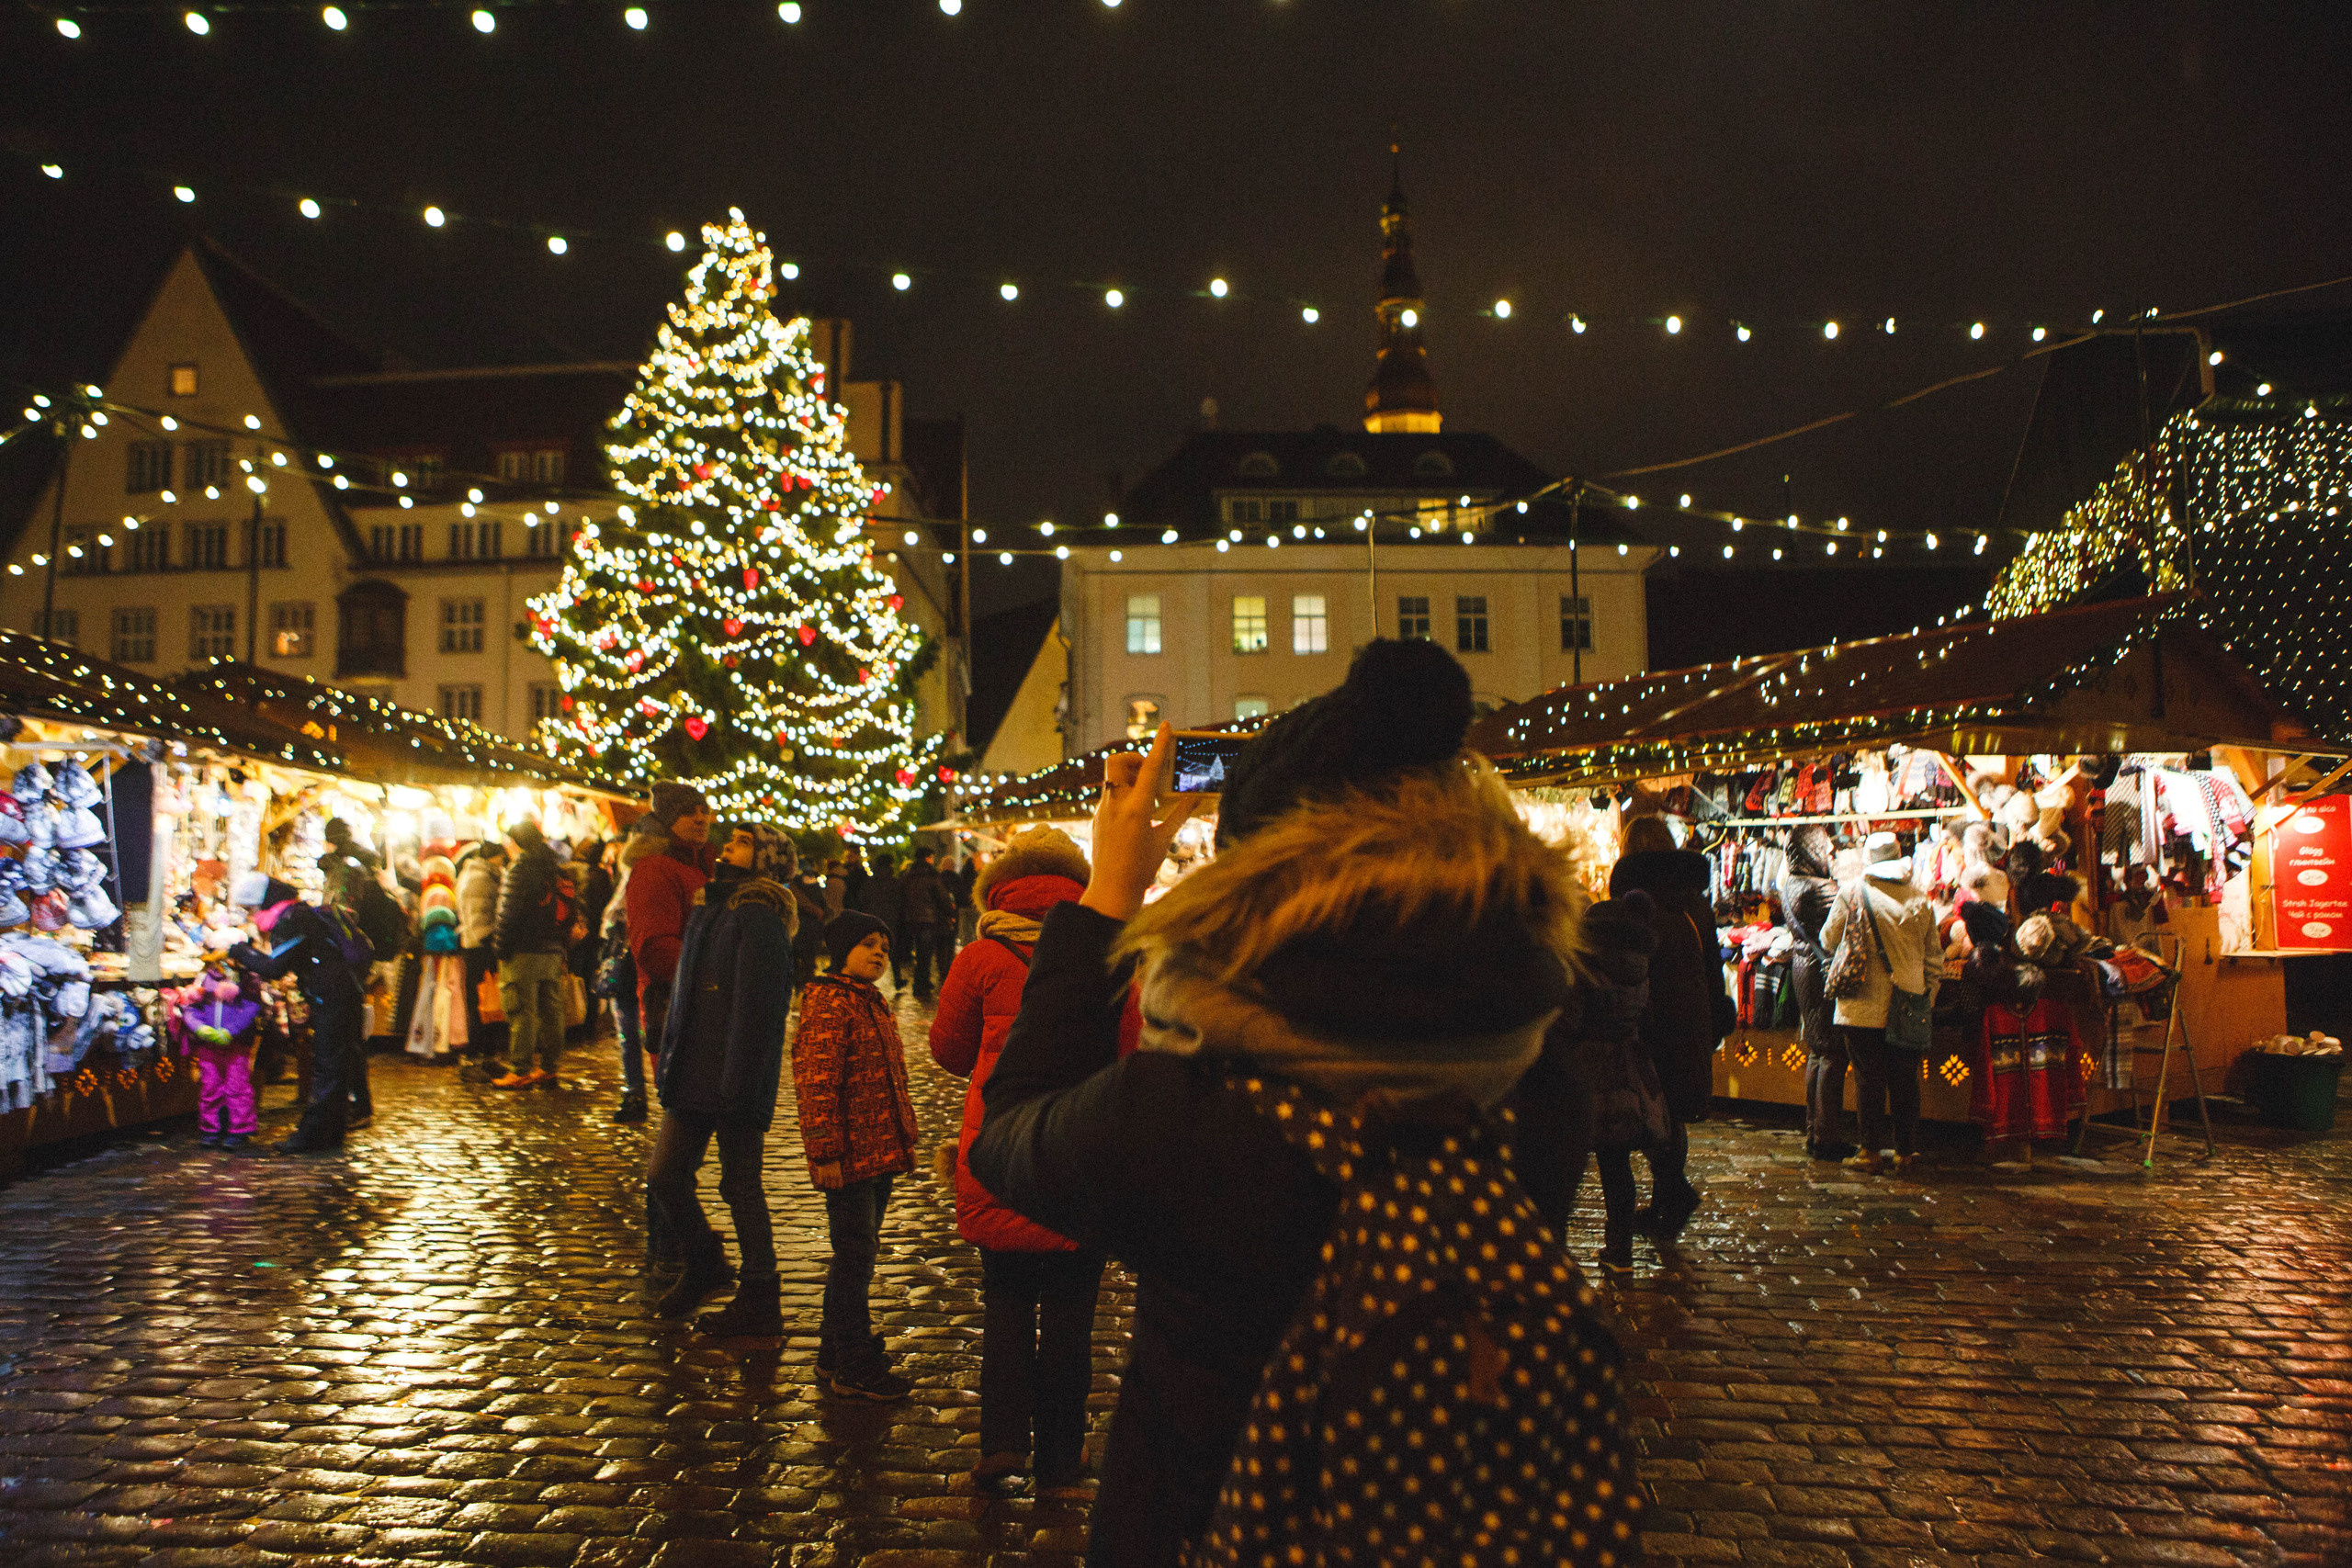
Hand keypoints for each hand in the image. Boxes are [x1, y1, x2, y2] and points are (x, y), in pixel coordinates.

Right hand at [810, 1160, 842, 1188]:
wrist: (827, 1156)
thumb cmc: (833, 1160)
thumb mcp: (838, 1167)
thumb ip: (838, 1174)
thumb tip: (838, 1180)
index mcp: (839, 1174)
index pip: (840, 1185)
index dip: (839, 1187)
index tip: (838, 1188)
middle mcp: (833, 1176)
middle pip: (833, 1187)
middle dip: (832, 1186)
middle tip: (831, 1184)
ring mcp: (827, 1176)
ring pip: (826, 1186)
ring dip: (826, 1184)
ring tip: (826, 1182)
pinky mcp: (821, 1175)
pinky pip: (821, 1182)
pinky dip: (821, 1182)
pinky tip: (822, 1180)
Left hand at [1081, 723, 1200, 922]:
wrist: (1111, 892)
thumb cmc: (1141, 869)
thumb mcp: (1164, 839)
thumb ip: (1180, 814)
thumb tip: (1197, 797)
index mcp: (1137, 809)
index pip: (1151, 767)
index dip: (1160, 744)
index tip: (1166, 725)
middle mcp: (1115, 805)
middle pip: (1118, 762)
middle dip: (1133, 758)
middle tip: (1150, 773)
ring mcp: (1102, 811)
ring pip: (1112, 778)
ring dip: (1129, 778)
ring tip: (1147, 798)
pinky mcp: (1096, 819)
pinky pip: (1109, 796)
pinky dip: (1123, 796)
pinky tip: (1135, 817)